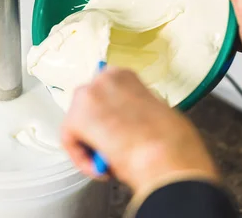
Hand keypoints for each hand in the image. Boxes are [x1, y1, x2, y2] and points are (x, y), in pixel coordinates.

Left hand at [61, 67, 218, 191]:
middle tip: (109, 147)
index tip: (116, 129)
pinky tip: (100, 167)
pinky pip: (69, 140)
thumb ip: (134, 110)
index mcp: (123, 74)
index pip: (105, 92)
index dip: (110, 115)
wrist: (166, 154)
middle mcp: (102, 79)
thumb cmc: (172, 140)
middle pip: (88, 105)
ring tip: (108, 159)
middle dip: (96, 128)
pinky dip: (81, 157)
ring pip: (77, 121)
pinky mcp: (75, 119)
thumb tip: (128, 123)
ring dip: (89, 142)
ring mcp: (88, 96)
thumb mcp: (156, 112)